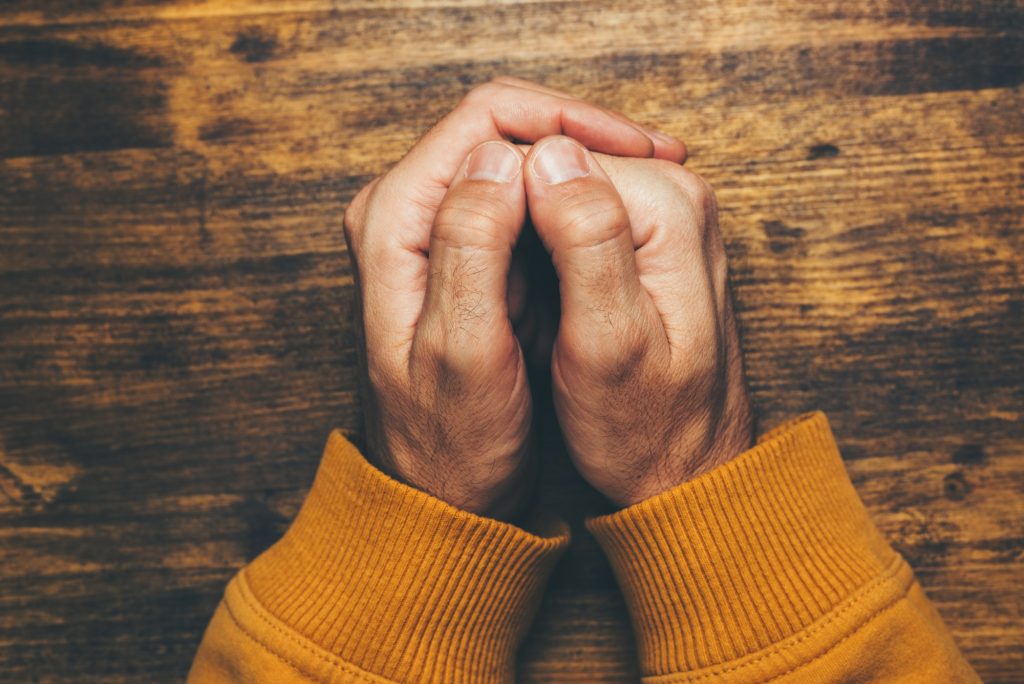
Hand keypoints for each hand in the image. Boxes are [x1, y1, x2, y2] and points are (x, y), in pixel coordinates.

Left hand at [343, 79, 685, 518]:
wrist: (443, 491)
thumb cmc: (453, 440)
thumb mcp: (464, 352)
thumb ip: (471, 246)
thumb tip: (501, 158)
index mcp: (395, 220)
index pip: (483, 120)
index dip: (567, 121)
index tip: (640, 148)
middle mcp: (405, 213)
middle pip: (499, 130)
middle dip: (580, 138)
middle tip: (660, 160)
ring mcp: (433, 231)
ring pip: (514, 161)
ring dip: (580, 168)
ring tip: (650, 182)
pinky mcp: (460, 253)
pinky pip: (519, 201)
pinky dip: (567, 202)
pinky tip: (614, 218)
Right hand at [522, 136, 752, 506]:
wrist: (688, 470)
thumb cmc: (644, 426)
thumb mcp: (607, 342)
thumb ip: (585, 240)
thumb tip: (548, 155)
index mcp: (668, 208)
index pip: (552, 153)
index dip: (498, 199)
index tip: (482, 266)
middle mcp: (678, 194)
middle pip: (559, 162)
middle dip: (513, 209)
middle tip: (496, 286)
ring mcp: (668, 213)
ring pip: (563, 186)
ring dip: (525, 227)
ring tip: (517, 295)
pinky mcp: (653, 237)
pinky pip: (578, 212)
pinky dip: (545, 243)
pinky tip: (536, 291)